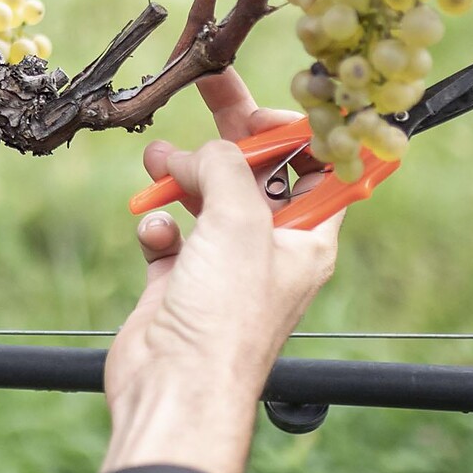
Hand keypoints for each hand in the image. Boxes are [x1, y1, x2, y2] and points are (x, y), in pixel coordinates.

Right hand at [101, 70, 340, 472]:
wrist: (173, 387)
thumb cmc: (225, 317)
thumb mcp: (238, 222)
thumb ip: (225, 167)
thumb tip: (198, 152)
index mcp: (307, 237)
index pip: (318, 169)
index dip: (297, 132)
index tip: (266, 106)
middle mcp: (268, 247)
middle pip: (256, 172)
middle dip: (232, 131)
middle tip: (207, 85)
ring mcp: (221, 263)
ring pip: (205, 194)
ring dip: (181, 172)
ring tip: (157, 160)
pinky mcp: (178, 278)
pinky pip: (169, 230)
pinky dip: (157, 222)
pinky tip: (154, 232)